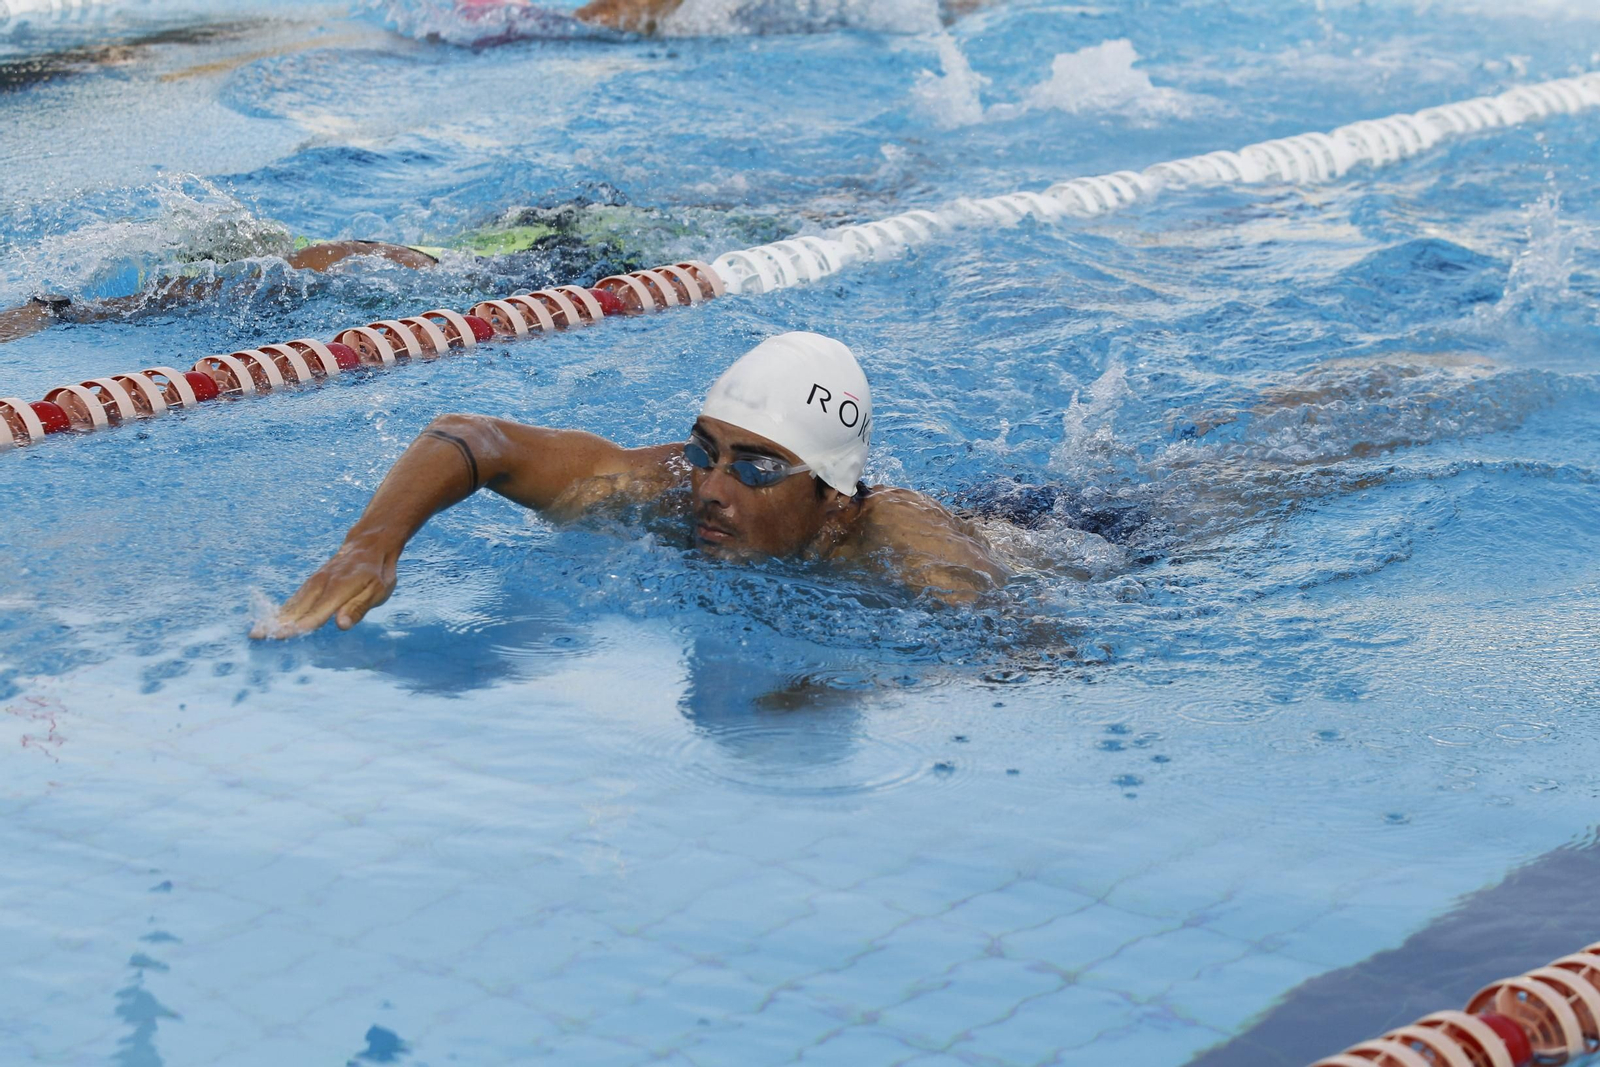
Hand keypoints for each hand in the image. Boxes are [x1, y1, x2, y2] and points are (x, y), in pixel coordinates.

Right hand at [251, 539, 396, 638]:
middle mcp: (321, 585)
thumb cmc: (377, 572)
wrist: (369, 545)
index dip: (298, 626)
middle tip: (254, 636)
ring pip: (292, 603)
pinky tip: (271, 620)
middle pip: (297, 609)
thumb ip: (358, 608)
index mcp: (338, 590)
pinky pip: (295, 599)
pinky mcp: (312, 583)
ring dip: (273, 618)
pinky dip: (281, 610)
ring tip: (255, 631)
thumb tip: (341, 625)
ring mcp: (315, 583)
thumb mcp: (378, 590)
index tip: (279, 635)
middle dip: (276, 623)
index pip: (315, 613)